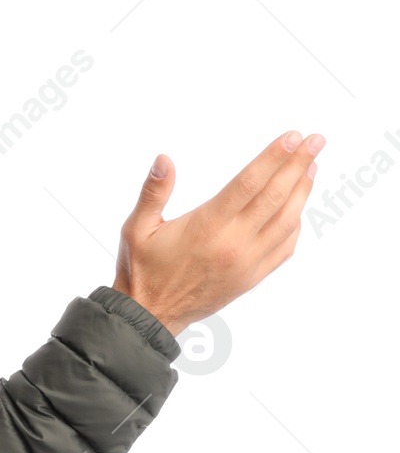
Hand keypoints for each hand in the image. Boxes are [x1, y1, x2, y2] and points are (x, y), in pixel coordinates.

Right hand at [113, 130, 322, 337]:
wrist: (150, 316)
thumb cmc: (142, 270)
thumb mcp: (136, 228)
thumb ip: (153, 193)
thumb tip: (164, 160)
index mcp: (207, 226)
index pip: (249, 183)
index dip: (274, 157)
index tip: (293, 137)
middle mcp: (233, 243)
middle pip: (276, 196)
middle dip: (299, 164)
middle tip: (316, 141)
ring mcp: (247, 262)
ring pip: (287, 221)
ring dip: (302, 191)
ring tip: (311, 168)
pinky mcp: (251, 277)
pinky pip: (285, 248)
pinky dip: (296, 225)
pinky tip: (297, 209)